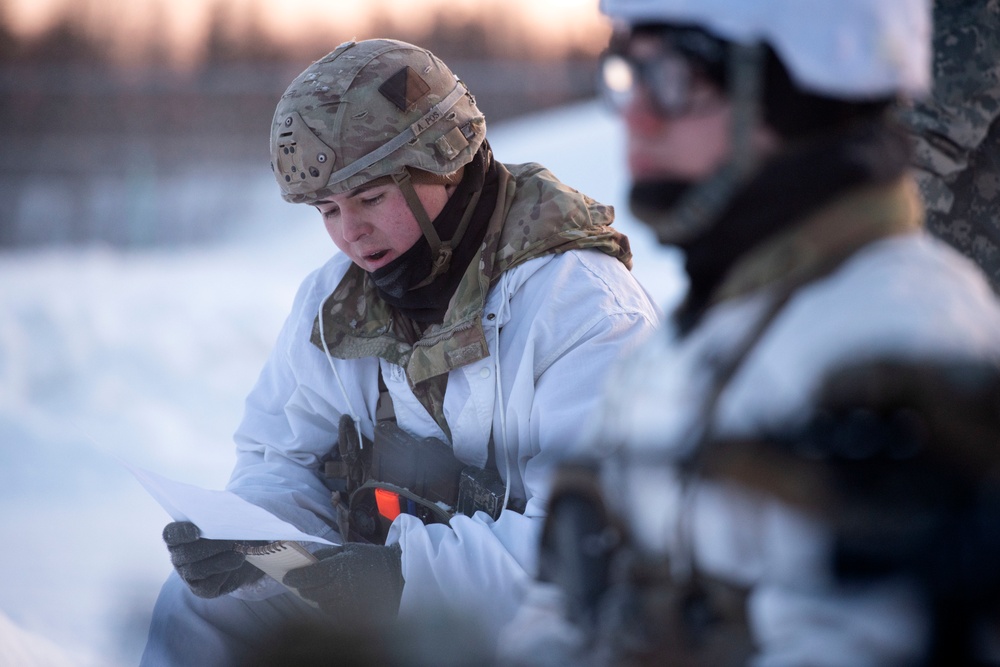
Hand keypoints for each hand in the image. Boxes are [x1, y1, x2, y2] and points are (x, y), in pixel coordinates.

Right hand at [162, 521, 265, 597]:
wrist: (246, 554)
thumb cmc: (233, 532)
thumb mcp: (229, 522)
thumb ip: (224, 518)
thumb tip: (231, 519)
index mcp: (180, 536)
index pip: (171, 534)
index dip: (181, 533)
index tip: (197, 531)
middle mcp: (179, 556)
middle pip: (186, 553)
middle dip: (211, 546)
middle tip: (232, 541)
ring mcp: (187, 575)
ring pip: (196, 570)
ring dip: (220, 561)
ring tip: (239, 552)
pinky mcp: (201, 589)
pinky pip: (208, 585)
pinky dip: (223, 574)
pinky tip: (236, 564)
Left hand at [283, 542, 403, 623]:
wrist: (397, 574)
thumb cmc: (370, 558)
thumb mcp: (348, 549)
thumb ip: (326, 555)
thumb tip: (306, 561)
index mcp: (338, 567)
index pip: (308, 576)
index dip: (295, 577)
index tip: (287, 577)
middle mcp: (340, 587)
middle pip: (311, 592)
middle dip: (306, 587)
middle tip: (306, 583)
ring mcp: (346, 603)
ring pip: (321, 604)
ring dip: (320, 597)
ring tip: (328, 589)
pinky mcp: (353, 614)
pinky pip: (334, 612)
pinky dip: (332, 606)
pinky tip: (339, 598)